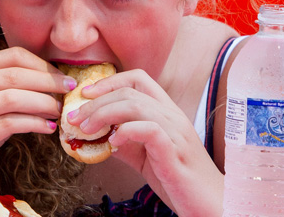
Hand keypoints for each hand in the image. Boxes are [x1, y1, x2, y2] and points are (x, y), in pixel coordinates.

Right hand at [0, 47, 75, 195]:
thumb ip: (15, 87)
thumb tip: (57, 79)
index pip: (13, 56)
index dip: (42, 64)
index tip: (63, 77)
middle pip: (15, 75)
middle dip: (48, 81)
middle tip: (69, 90)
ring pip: (13, 98)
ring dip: (43, 103)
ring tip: (59, 111)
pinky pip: (10, 124)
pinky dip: (34, 124)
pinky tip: (48, 128)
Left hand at [69, 70, 223, 216]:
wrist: (210, 204)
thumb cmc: (178, 179)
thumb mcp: (144, 155)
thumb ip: (123, 141)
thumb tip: (93, 134)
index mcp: (166, 111)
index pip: (138, 78)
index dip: (109, 82)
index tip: (86, 95)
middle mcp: (172, 116)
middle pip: (129, 91)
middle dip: (95, 102)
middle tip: (74, 118)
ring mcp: (176, 132)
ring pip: (136, 105)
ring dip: (103, 115)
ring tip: (86, 130)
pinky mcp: (175, 152)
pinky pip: (149, 129)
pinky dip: (126, 132)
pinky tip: (113, 144)